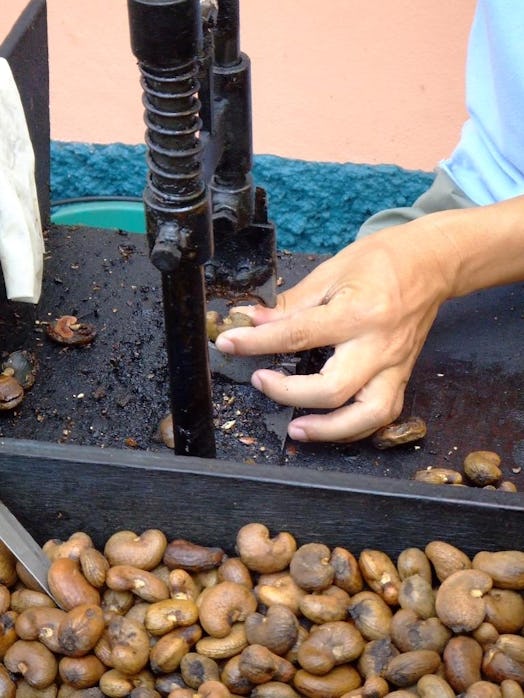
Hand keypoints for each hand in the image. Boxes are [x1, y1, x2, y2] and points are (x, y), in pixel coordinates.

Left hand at [215, 217, 454, 441]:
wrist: (433, 264)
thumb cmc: (382, 261)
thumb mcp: (331, 271)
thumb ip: (291, 304)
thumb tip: (252, 320)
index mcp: (357, 312)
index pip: (298, 335)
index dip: (256, 342)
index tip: (229, 343)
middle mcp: (378, 346)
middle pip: (332, 389)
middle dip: (288, 393)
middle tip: (261, 381)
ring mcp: (394, 366)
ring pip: (366, 416)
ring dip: (327, 430)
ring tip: (295, 428)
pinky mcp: (402, 377)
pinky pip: (381, 416)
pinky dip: (354, 428)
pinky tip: (328, 425)